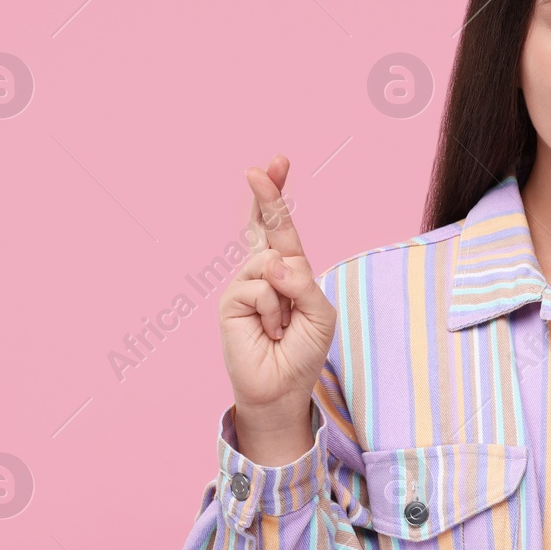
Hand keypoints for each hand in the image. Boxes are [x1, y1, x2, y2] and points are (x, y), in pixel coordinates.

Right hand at [219, 155, 337, 423]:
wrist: (281, 387)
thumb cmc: (303, 350)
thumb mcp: (319, 313)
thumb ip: (303, 283)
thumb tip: (272, 264)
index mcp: (288, 269)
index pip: (281, 227)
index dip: (277, 196)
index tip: (276, 162)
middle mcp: (264, 271)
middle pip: (263, 225)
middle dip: (267, 194)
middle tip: (262, 165)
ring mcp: (245, 283)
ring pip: (270, 262)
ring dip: (286, 298)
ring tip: (283, 325)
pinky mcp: (230, 301)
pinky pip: (259, 288)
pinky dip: (272, 311)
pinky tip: (269, 331)